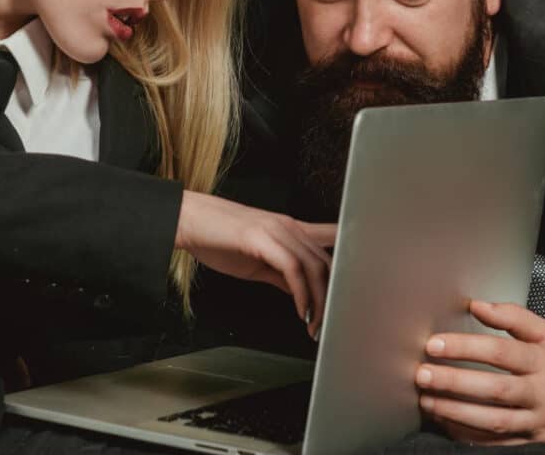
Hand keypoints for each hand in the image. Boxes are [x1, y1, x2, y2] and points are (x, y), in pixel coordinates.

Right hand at [175, 191, 335, 337]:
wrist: (188, 220)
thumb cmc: (217, 238)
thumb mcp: (256, 261)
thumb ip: (281, 275)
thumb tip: (300, 293)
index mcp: (291, 228)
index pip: (332, 237)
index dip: (350, 258)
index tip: (356, 287)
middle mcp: (290, 226)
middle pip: (327, 261)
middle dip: (333, 296)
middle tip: (329, 323)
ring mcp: (277, 230)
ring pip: (314, 266)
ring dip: (319, 300)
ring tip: (315, 324)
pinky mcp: (263, 238)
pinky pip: (293, 268)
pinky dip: (301, 293)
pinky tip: (300, 310)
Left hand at [414, 300, 544, 446]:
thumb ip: (514, 318)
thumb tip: (478, 305)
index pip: (502, 351)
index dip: (467, 346)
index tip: (436, 344)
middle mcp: (543, 392)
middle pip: (495, 389)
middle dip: (455, 382)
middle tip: (423, 373)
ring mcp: (538, 422)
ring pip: (494, 420)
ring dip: (456, 412)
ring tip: (427, 399)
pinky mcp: (532, 443)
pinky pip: (497, 443)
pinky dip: (470, 436)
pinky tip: (446, 425)